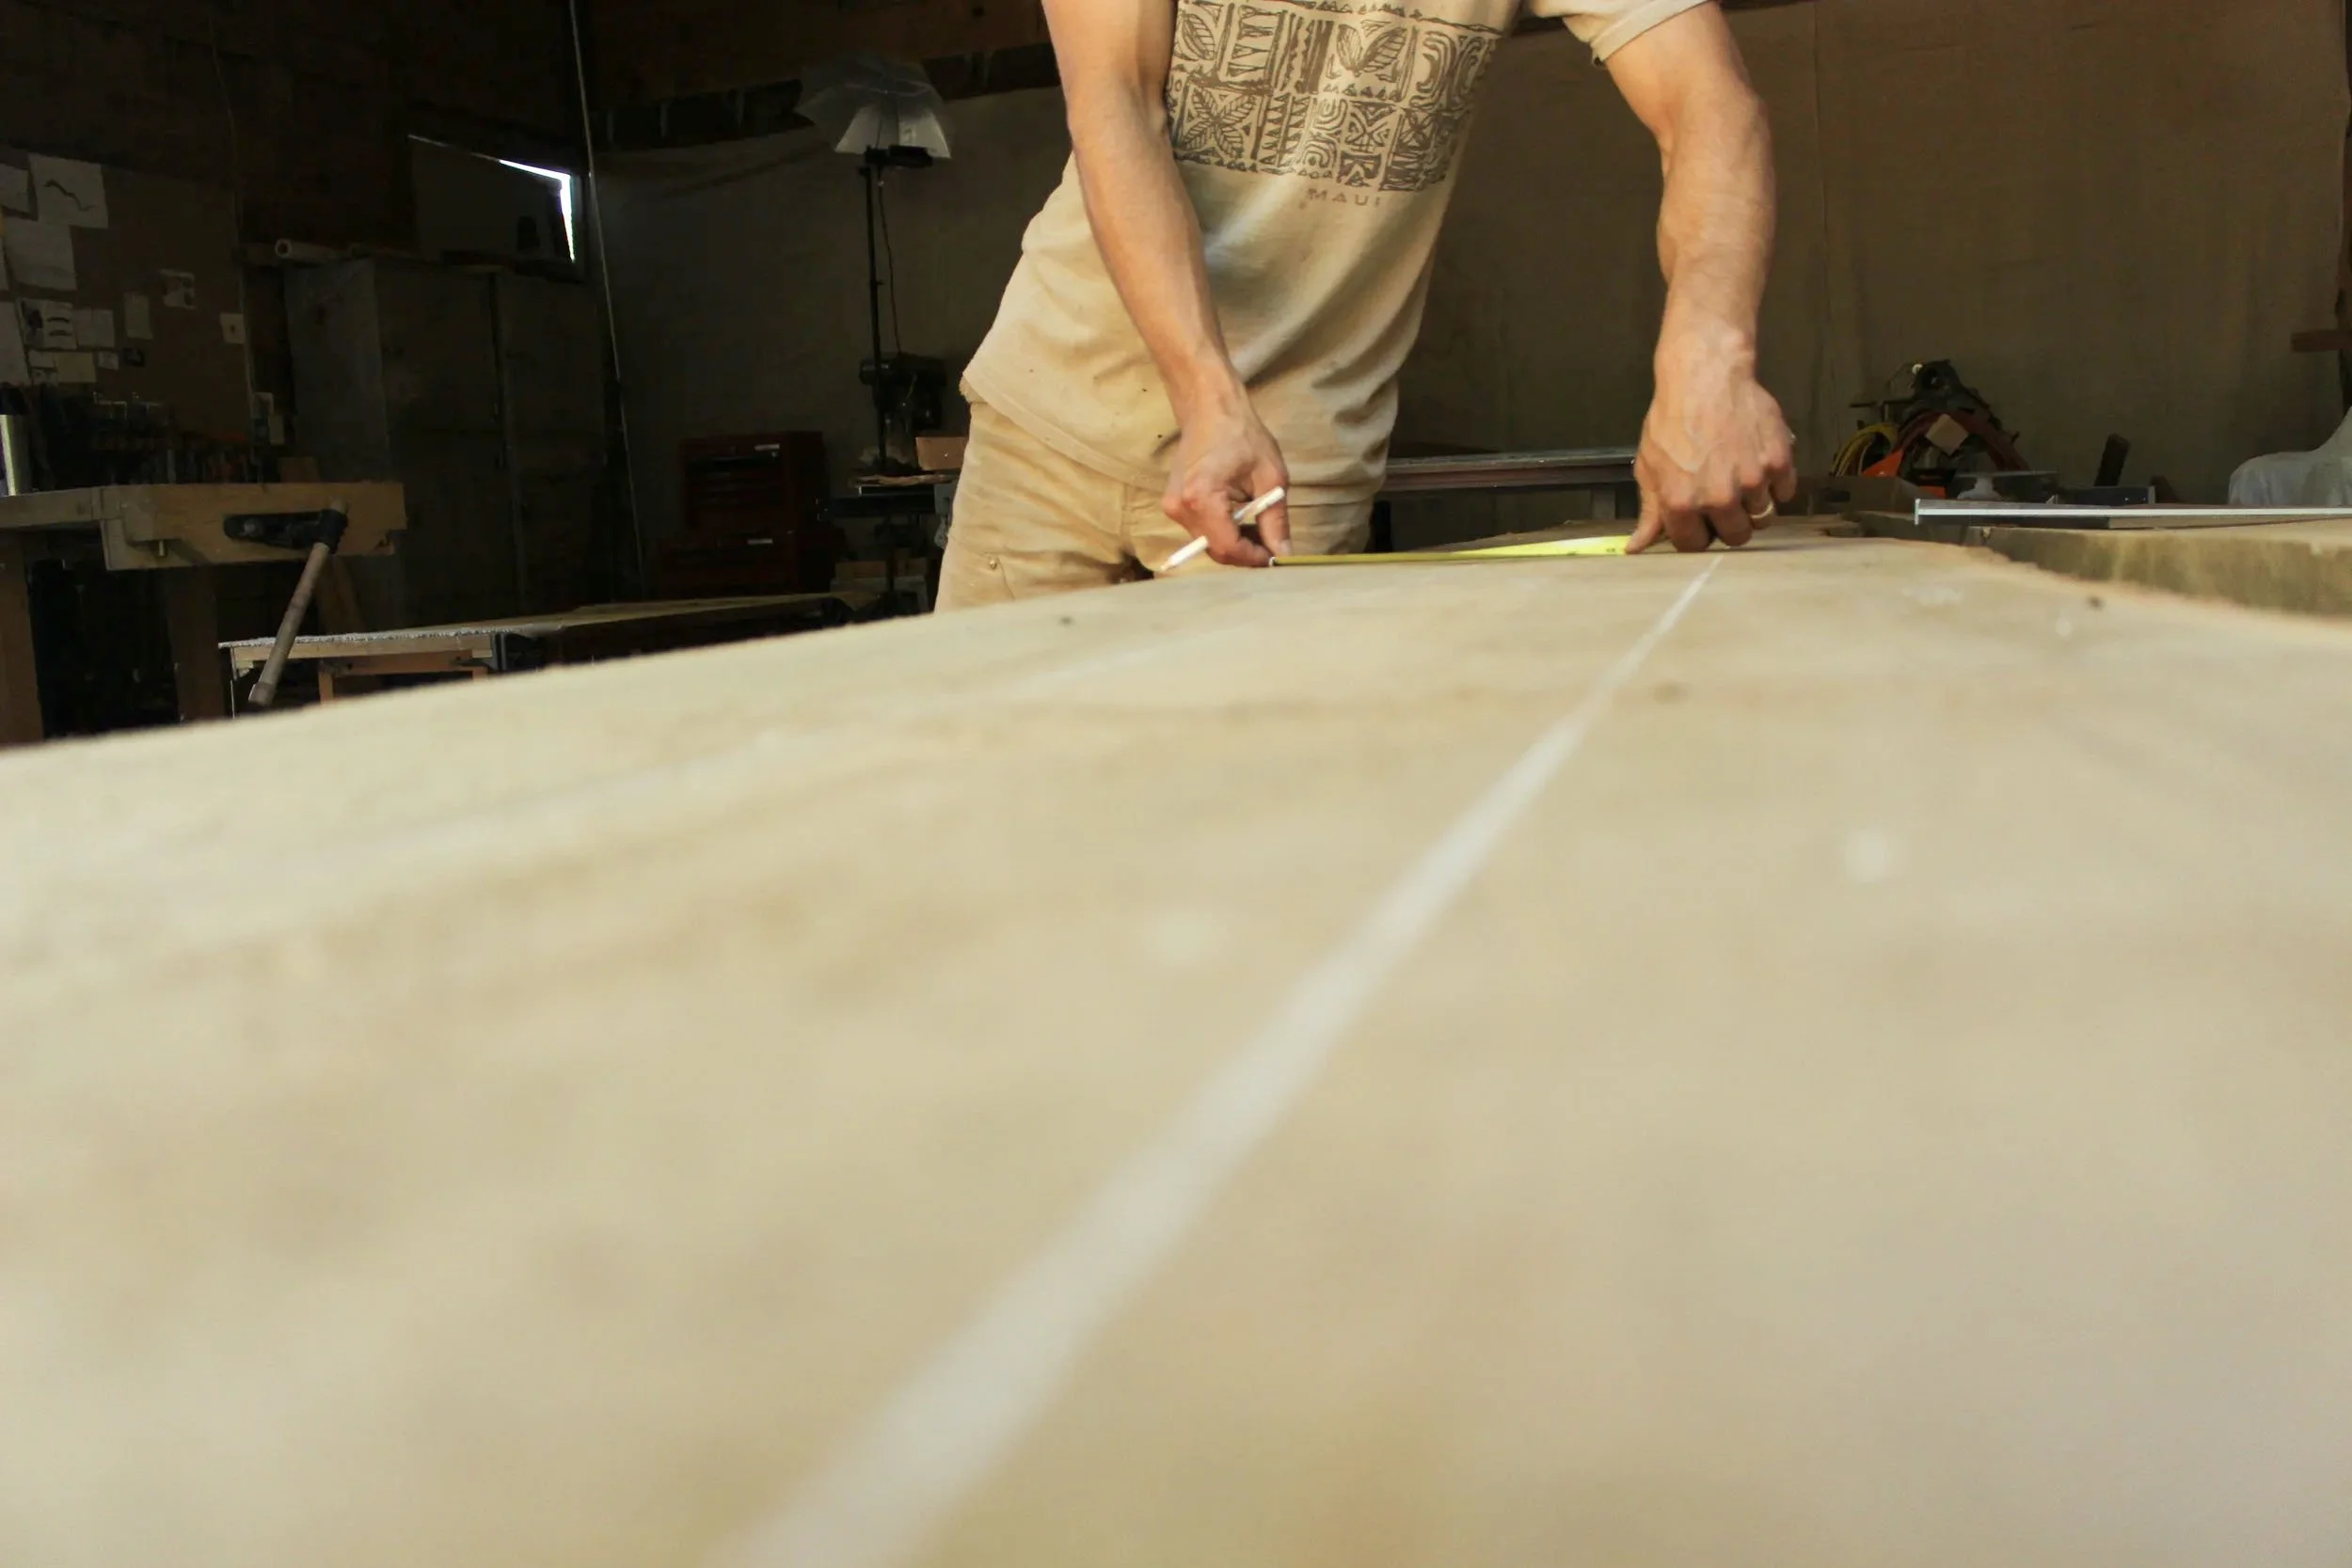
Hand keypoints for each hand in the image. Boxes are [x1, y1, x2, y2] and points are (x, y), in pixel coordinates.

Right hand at [1163, 390, 1290, 566]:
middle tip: (1272, 543)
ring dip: (1235, 543)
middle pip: (1216, 550)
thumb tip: (1283, 554)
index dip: (1254, 558)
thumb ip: (1275, 520)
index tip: (1276, 556)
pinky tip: (1241, 519)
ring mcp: (1173, 507)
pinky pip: (1201, 531)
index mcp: (1202, 498)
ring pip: (1208, 544)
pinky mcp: (1173, 505)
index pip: (1228, 547)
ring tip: (1259, 528)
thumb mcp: (1270, 478)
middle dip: (1246, 553)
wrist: (1209, 408)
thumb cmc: (1242, 434)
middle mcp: (1180, 507)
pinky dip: (1223, 533)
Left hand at [1628, 336, 1796, 553]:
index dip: (1697, 533)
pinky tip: (1760, 464)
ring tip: (1742, 478)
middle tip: (1725, 500)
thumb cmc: (1672, 420)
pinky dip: (1776, 483)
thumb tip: (1636, 548)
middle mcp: (1719, 498)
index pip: (1696, 546)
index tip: (1699, 519)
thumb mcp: (1649, 466)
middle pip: (1736, 537)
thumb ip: (1650, 511)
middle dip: (1729, 523)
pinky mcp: (1779, 462)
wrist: (1706, 377)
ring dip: (1754, 504)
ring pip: (1763, 517)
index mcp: (1682, 504)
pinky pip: (1785, 492)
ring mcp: (1752, 481)